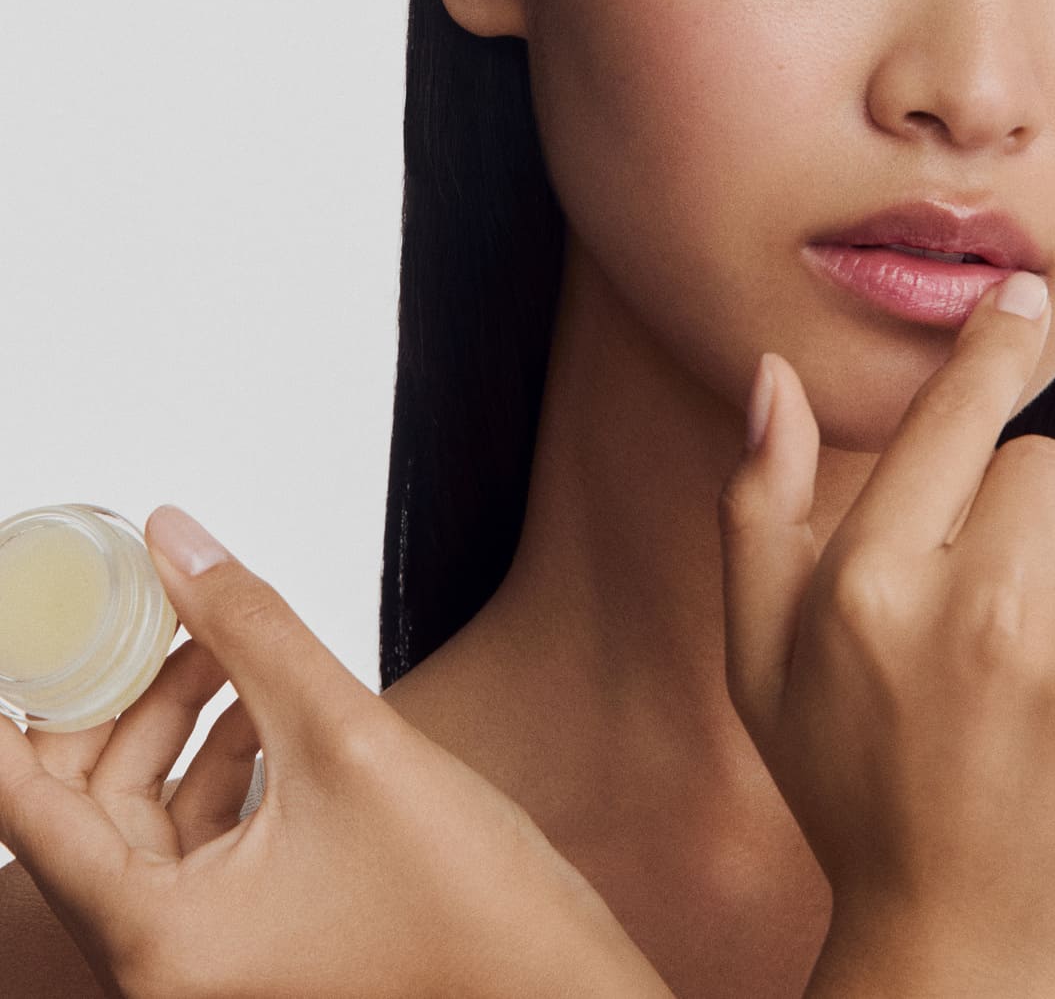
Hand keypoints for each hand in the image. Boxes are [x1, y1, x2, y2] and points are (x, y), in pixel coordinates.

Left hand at [0, 508, 673, 998]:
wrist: (559, 988)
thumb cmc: (470, 911)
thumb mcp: (348, 737)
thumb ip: (251, 629)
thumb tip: (175, 541)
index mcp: (160, 938)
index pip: (22, 808)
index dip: (8, 711)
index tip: (17, 632)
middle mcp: (166, 961)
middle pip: (81, 806)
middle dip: (110, 697)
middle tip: (136, 610)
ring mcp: (211, 952)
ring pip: (143, 815)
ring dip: (170, 720)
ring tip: (213, 636)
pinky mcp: (256, 933)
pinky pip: (200, 834)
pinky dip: (216, 758)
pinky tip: (258, 697)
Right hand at [718, 274, 1054, 998]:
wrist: (974, 954)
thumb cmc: (854, 788)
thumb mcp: (762, 658)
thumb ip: (757, 505)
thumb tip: (771, 375)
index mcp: (871, 588)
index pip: (954, 421)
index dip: (990, 347)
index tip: (1022, 292)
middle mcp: (981, 614)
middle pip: (1045, 468)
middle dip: (1021, 522)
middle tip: (991, 615)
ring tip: (1043, 678)